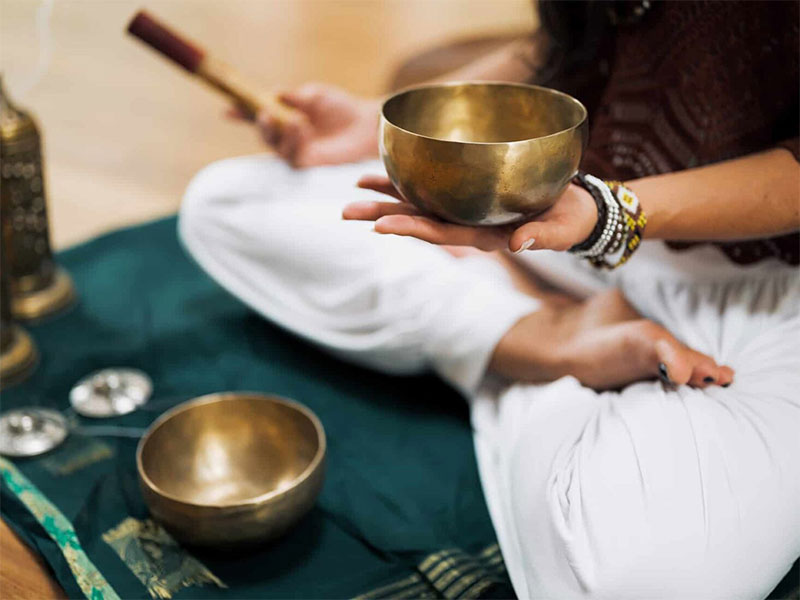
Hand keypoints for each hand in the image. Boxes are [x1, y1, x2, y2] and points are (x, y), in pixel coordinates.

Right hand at [229, 83, 380, 167]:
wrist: (366, 125)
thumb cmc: (342, 109)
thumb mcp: (314, 96)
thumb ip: (293, 97)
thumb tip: (272, 94)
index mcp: (285, 117)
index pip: (259, 116)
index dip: (241, 114)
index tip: (226, 110)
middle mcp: (288, 137)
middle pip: (264, 135)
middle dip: (260, 125)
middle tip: (265, 114)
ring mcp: (296, 152)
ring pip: (276, 147)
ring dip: (282, 132)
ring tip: (297, 120)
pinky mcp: (308, 166)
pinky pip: (292, 157)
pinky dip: (294, 141)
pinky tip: (303, 129)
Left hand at [344, 175, 598, 252]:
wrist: (576, 208)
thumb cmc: (570, 220)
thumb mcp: (561, 230)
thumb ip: (542, 237)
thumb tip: (518, 244)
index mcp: (485, 236)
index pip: (442, 234)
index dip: (411, 229)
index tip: (380, 227)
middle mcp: (468, 223)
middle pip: (419, 220)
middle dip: (383, 215)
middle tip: (345, 212)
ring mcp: (466, 209)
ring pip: (420, 203)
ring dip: (387, 197)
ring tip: (356, 188)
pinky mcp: (471, 193)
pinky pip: (435, 186)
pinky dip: (410, 179)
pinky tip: (387, 170)